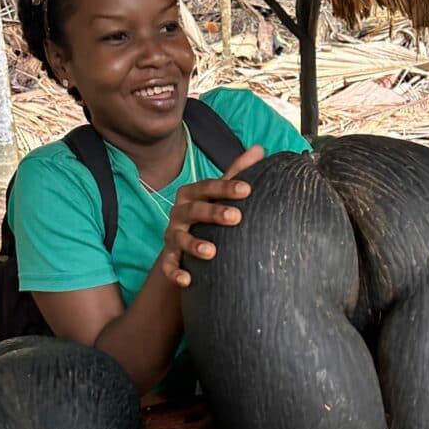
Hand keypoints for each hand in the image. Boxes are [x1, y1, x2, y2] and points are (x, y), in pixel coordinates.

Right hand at [161, 145, 263, 286]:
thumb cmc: (207, 213)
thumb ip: (237, 172)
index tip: (247, 190)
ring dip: (194, 244)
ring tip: (211, 252)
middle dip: (214, 213)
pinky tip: (186, 281)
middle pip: (195, 210)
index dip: (226, 187)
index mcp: (192, 194)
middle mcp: (179, 212)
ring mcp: (172, 235)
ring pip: (179, 238)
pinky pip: (168, 265)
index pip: (208, 187)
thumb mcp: (220, 193)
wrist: (184, 239)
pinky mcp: (169, 256)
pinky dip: (175, 273)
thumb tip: (259, 148)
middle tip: (236, 217)